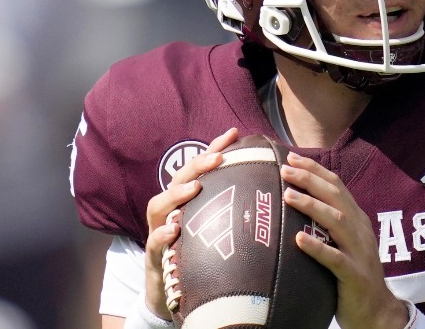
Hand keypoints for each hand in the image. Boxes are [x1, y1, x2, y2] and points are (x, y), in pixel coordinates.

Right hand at [141, 127, 238, 318]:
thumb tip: (269, 191)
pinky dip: (162, 234)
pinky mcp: (154, 256)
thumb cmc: (197, 254)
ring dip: (177, 194)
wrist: (170, 291)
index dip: (214, 149)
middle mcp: (170, 210)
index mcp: (186, 200)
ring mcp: (158, 230)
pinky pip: (154, 242)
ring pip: (159, 205)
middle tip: (218, 157)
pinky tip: (174, 229)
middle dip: (198, 165)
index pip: (200, 169)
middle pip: (178, 179)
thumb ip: (231, 209)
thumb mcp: (214, 229)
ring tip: (195, 187)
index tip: (234, 133)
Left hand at [281, 152, 408, 328]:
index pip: (337, 186)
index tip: (292, 158)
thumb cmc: (352, 275)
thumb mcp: (345, 243)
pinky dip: (317, 247)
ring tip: (288, 196)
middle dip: (310, 179)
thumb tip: (298, 202)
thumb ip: (329, 224)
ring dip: (312, 206)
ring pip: (336, 221)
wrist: (378, 311)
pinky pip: (335, 259)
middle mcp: (360, 231)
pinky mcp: (354, 276)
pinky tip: (299, 239)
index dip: (315, 170)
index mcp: (357, 221)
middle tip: (286, 169)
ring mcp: (358, 253)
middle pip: (336, 197)